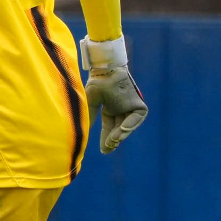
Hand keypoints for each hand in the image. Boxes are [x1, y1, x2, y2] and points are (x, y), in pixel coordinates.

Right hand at [80, 36, 146, 153]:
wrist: (105, 69)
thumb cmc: (95, 82)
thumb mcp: (90, 103)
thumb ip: (90, 118)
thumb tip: (83, 134)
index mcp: (109, 107)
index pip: (109, 126)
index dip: (106, 138)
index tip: (104, 151)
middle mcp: (120, 107)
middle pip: (118, 128)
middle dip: (114, 139)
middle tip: (108, 148)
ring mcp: (129, 104)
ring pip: (128, 125)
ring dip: (122, 134)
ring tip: (114, 140)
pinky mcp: (137, 102)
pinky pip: (138, 116)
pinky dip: (131, 124)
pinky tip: (122, 129)